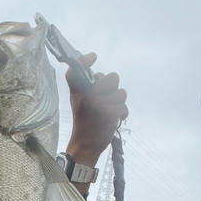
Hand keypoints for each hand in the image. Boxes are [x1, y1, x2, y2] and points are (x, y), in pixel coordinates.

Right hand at [65, 52, 127, 171]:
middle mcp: (86, 96)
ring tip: (109, 111)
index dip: (84, 60)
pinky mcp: (109, 114)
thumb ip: (83, 84)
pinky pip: (124, 108)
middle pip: (113, 78)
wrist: (85, 144)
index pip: (76, 70)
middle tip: (107, 98)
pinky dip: (121, 114)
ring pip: (121, 94)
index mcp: (77, 91)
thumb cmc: (83, 120)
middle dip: (114, 88)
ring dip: (118, 103)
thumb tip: (96, 69)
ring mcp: (98, 104)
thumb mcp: (77, 100)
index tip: (92, 57)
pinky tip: (112, 119)